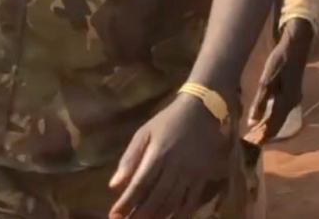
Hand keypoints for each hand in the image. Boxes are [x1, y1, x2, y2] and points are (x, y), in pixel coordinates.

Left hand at [109, 94, 228, 218]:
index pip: (138, 185)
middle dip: (139, 215)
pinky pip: (192, 201)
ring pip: (173, 203)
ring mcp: (192, 173)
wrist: (202, 110)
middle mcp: (175, 166)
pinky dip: (181, 214)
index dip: (125, 203)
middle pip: (155, 198)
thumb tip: (114, 186)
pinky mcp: (204, 175)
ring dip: (157, 216)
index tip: (114, 215)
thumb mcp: (144, 133)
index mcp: (158, 154)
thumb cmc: (168, 121)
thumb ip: (129, 159)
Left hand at [244, 19, 314, 145]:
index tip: (252, 145)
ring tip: (256, 132)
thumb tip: (252, 122)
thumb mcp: (266, 81)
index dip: (263, 136)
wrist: (296, 47)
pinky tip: (265, 117)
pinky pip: (282, 111)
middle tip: (252, 141)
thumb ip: (260, 103)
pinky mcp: (293, 93)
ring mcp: (295, 98)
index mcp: (285, 102)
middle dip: (266, 134)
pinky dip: (273, 117)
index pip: (273, 126)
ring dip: (269, 126)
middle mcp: (292, 104)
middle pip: (278, 124)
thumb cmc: (279, 62)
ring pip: (281, 118)